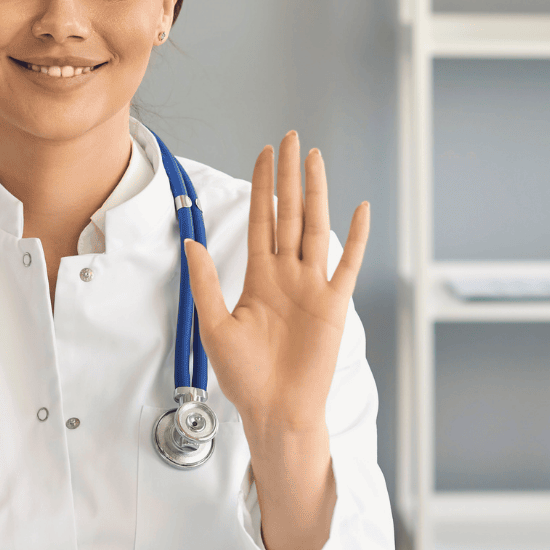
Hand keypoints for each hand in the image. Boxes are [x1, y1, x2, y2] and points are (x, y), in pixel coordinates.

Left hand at [182, 132, 367, 549]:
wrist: (274, 410)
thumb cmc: (244, 376)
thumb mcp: (213, 324)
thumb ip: (205, 282)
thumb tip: (190, 242)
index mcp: (259, 278)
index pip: (262, 220)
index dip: (263, 187)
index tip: (265, 154)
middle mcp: (287, 276)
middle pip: (289, 214)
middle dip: (289, 177)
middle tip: (291, 139)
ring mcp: (312, 287)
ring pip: (315, 229)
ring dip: (316, 193)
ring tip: (316, 160)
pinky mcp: (333, 305)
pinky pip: (346, 264)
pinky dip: (355, 237)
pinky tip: (359, 208)